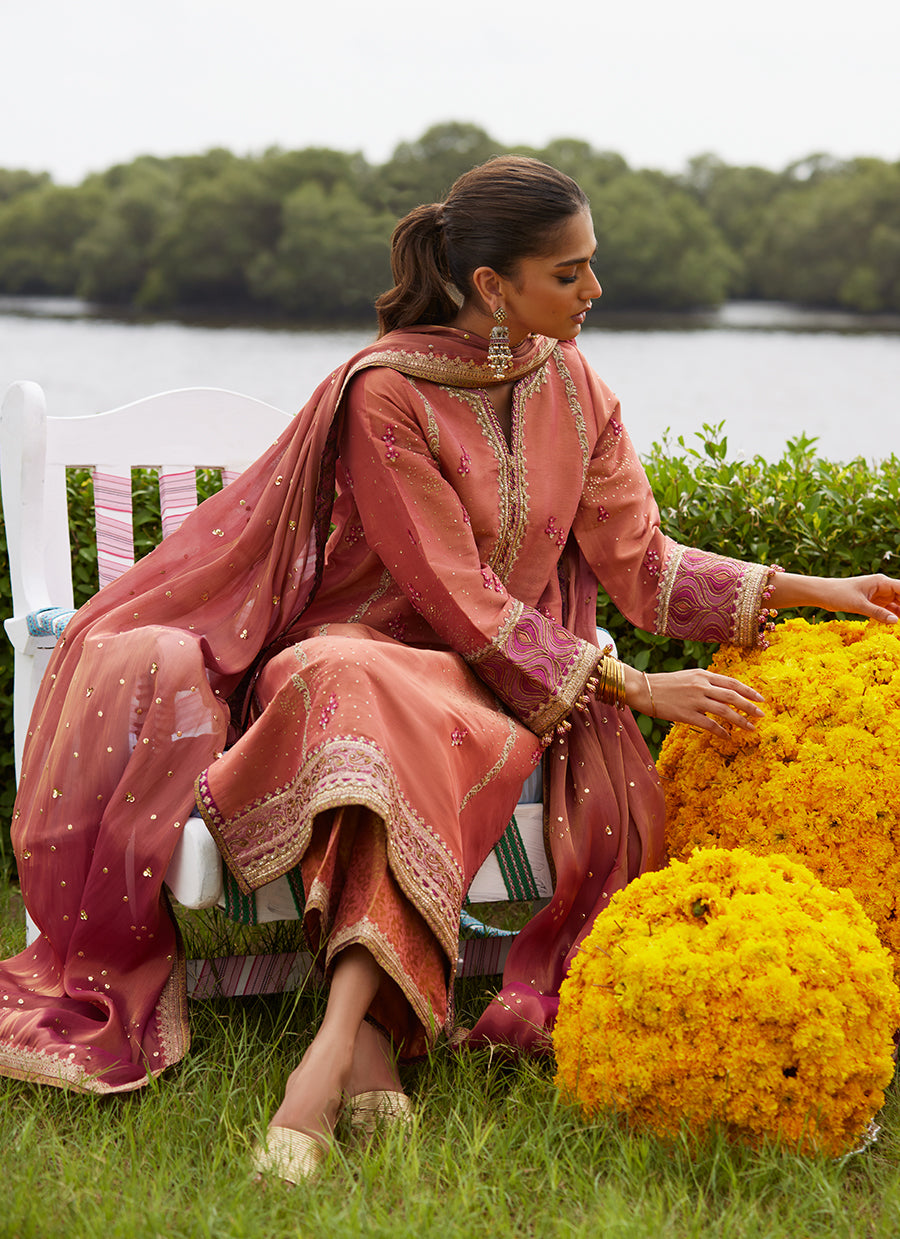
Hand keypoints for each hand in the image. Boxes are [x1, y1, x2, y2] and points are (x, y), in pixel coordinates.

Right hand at [623, 664, 763, 739]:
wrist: (643, 689)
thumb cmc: (666, 684)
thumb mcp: (689, 677)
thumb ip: (706, 683)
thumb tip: (725, 693)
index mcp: (703, 675)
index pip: (732, 682)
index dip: (748, 691)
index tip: (761, 698)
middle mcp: (701, 686)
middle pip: (733, 696)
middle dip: (750, 706)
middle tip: (762, 715)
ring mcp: (694, 700)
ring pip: (725, 711)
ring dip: (741, 720)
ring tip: (751, 728)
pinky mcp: (686, 714)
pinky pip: (709, 724)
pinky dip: (721, 731)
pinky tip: (728, 737)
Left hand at [769, 572, 899, 624]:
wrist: (822, 594)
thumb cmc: (838, 594)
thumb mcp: (858, 605)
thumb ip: (877, 613)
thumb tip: (895, 621)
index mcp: (881, 582)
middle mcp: (883, 588)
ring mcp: (879, 596)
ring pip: (896, 607)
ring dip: (899, 616)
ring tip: (898, 629)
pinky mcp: (873, 604)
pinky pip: (887, 612)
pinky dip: (891, 619)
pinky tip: (894, 627)